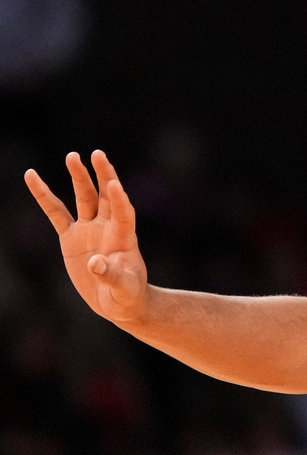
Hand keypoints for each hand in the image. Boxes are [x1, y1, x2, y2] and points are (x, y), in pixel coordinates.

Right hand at [25, 150, 147, 322]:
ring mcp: (88, 229)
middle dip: (102, 175)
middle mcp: (107, 227)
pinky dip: (44, 195)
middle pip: (104, 196)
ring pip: (83, 197)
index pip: (123, 212)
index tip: (114, 184)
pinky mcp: (71, 237)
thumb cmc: (127, 294)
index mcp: (124, 237)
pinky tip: (32, 177)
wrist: (117, 301)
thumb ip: (112, 275)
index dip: (119, 199)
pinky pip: (55, 213)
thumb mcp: (124, 288)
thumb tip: (96, 264)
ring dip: (78, 177)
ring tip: (72, 155)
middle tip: (96, 153)